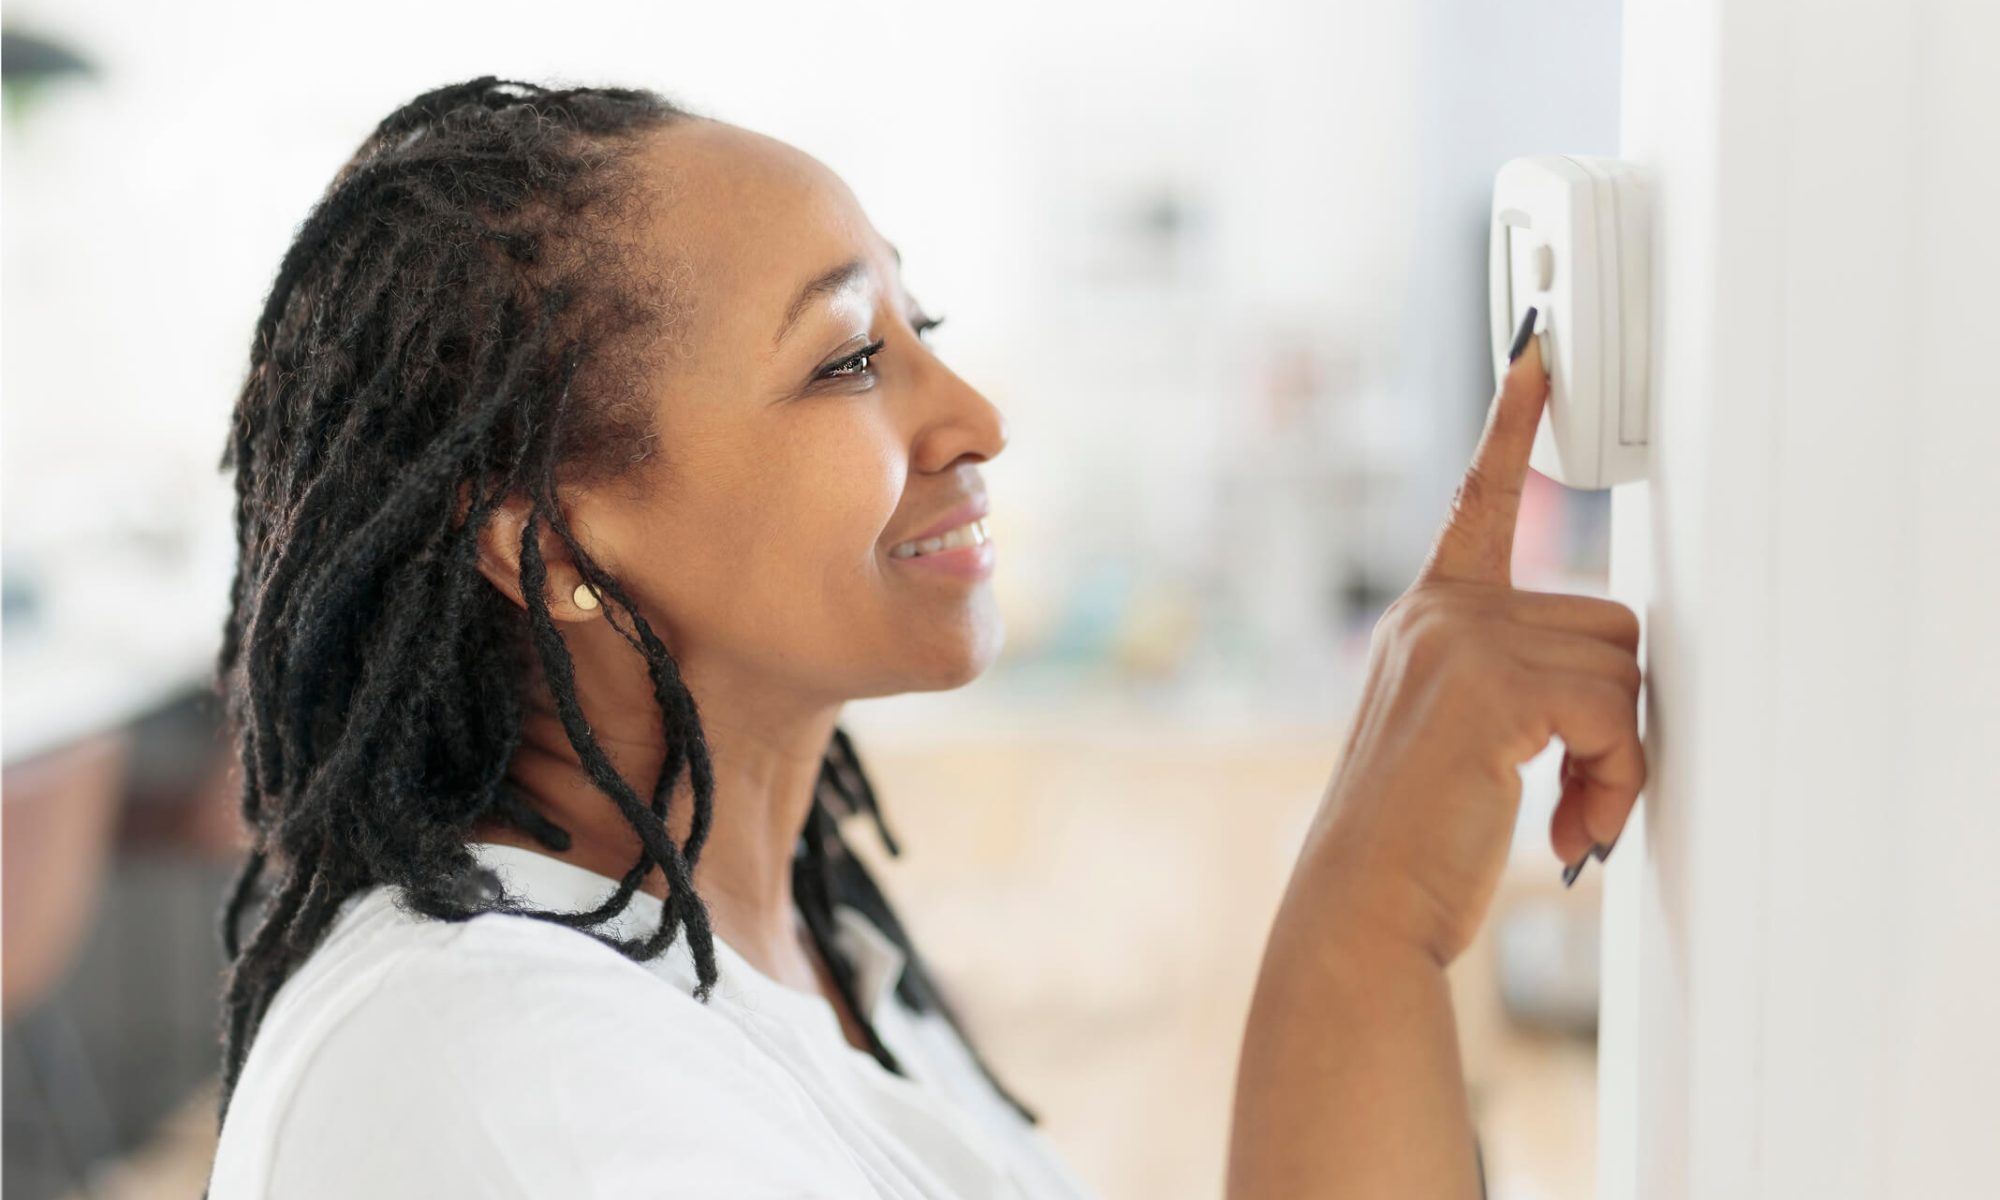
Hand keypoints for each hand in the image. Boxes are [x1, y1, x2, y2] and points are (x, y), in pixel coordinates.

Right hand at [1294, 330, 1644, 967]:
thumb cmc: (1407, 844)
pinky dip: (1617, 780)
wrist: (1360, 905)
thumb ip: (1512, 685)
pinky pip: (1615, 712)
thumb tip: (1615, 691)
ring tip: (1575, 820)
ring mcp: (1461, 638)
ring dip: (1620, 759)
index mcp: (1427, 620)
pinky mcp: (1491, 678)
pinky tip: (1572, 831)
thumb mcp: (1455, 741)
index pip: (1478, 504)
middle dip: (1616, 716)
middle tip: (1585, 794)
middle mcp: (1439, 613)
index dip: (1510, 424)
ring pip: (1621, 668)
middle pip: (1607, 618)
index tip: (1536, 354)